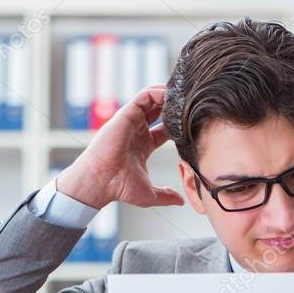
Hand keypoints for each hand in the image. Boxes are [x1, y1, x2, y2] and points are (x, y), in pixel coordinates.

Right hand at [56, 85, 184, 209]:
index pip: (164, 129)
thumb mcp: (149, 194)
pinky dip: (158, 92)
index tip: (192, 124)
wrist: (101, 182)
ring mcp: (131, 122)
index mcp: (143, 145)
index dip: (178, 125)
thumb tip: (181, 201)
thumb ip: (166, 196)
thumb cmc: (119, 188)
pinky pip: (144, 96)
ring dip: (168, 95)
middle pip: (158, 111)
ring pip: (152, 99)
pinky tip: (172, 95)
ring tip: (185, 95)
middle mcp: (137, 131)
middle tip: (192, 104)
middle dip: (174, 106)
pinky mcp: (126, 114)